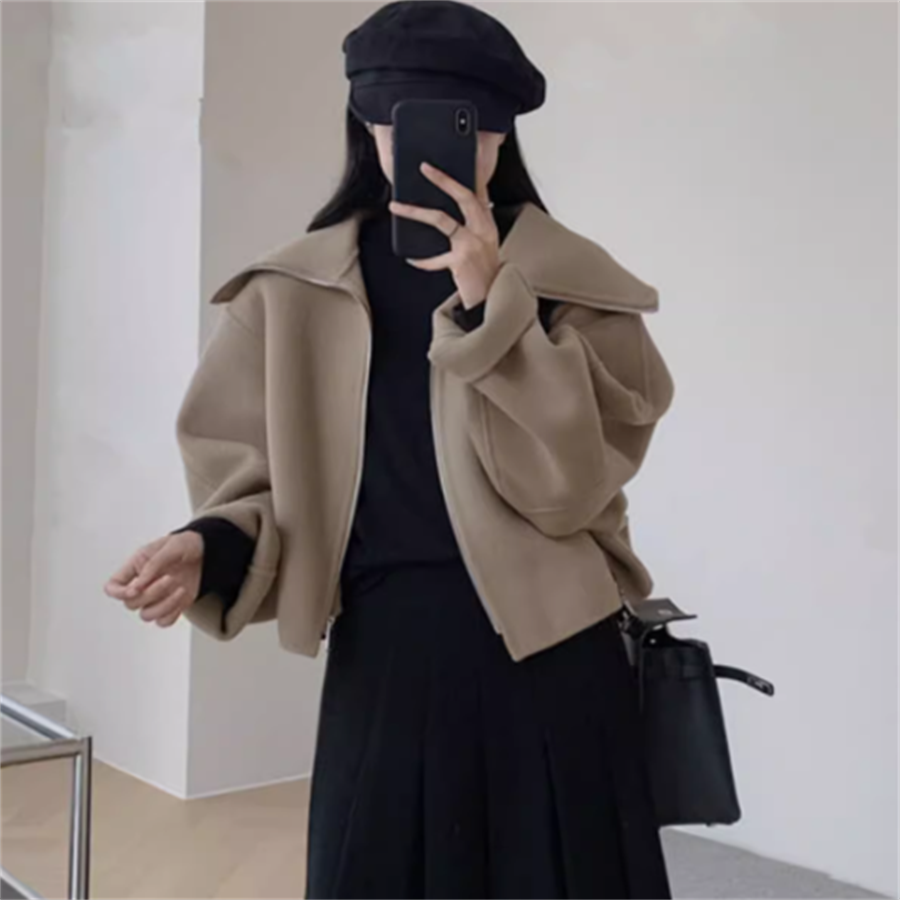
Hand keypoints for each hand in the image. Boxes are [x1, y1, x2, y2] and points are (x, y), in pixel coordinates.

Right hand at [104, 532, 202, 627]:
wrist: (208, 551)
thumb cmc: (186, 544)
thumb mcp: (170, 546)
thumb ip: (153, 565)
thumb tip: (137, 586)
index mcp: (136, 567)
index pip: (112, 586)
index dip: (118, 593)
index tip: (135, 589)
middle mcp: (143, 584)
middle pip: (131, 604)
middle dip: (151, 594)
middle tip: (170, 578)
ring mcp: (157, 597)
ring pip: (146, 616)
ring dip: (164, 606)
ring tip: (180, 588)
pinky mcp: (171, 605)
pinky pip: (163, 621)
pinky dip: (172, 613)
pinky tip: (183, 597)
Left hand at [389, 162, 501, 308]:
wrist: (490, 301)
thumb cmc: (483, 274)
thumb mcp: (482, 247)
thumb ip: (470, 229)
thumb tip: (445, 213)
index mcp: (488, 225)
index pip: (479, 192)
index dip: (469, 173)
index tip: (460, 159)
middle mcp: (483, 231)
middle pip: (464, 196)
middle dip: (443, 179)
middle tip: (425, 168)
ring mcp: (473, 244)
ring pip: (441, 219)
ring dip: (415, 212)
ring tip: (397, 207)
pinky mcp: (461, 260)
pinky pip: (433, 257)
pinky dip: (421, 259)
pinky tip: (411, 258)